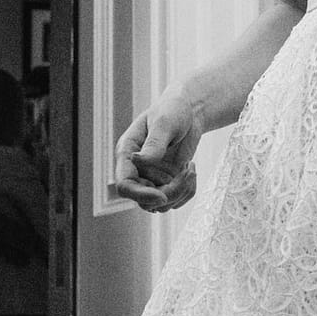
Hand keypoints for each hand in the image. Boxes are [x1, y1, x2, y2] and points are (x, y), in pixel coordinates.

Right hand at [112, 95, 202, 212]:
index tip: (162, 196)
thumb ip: (153, 143)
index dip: (140, 195)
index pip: (124, 185)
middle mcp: (136, 170)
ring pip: (162, 205)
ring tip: (191, 167)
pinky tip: (191, 168)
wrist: (189, 111)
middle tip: (189, 170)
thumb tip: (138, 161)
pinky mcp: (167, 183)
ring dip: (181, 191)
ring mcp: (151, 179)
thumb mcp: (165, 122)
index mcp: (127, 153)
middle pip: (146, 200)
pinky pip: (177, 200)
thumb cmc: (173, 110)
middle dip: (171, 192)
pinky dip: (188, 190)